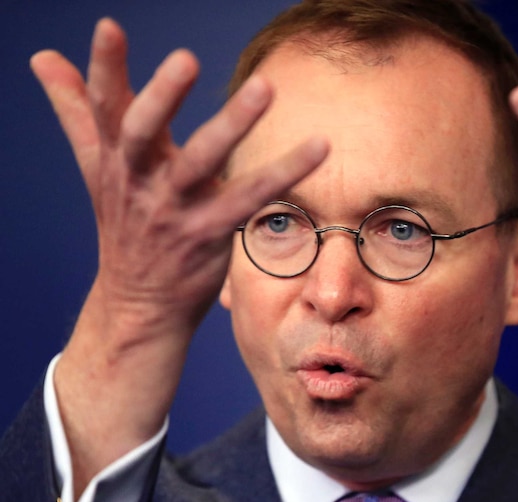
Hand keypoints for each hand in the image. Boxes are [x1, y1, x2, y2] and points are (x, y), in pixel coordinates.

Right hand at [32, 18, 327, 491]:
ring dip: (231, 124)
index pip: (104, 109)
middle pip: (143, 135)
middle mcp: (139, 183)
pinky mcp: (210, 234)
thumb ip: (78, 110)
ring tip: (263, 86)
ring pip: (201, 164)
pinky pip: (251, 198)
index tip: (109, 27)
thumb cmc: (126, 225)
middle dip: (161, 97)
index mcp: (115, 161)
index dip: (104, 68)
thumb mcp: (98, 168)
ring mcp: (174, 211)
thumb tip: (43, 56)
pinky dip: (284, 172)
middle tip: (186, 58)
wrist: (139, 304)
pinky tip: (319, 147)